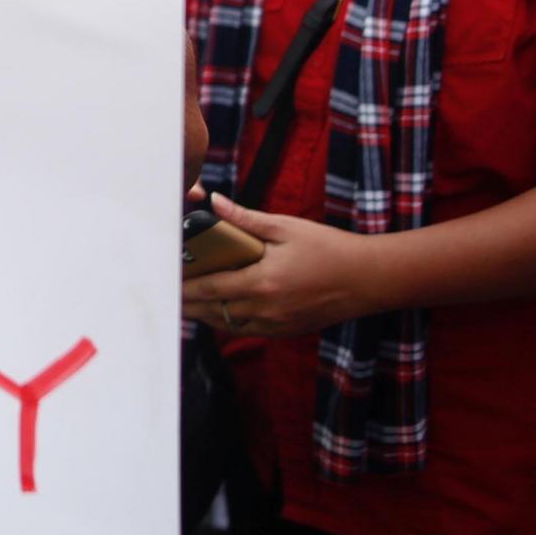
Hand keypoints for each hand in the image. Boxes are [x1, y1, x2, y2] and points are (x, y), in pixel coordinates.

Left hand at [181, 193, 382, 337]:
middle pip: (212, 311)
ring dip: (206, 314)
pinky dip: (230, 321)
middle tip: (169, 292)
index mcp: (261, 282)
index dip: (184, 285)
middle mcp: (265, 309)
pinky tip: (222, 310)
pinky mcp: (287, 331)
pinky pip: (247, 330)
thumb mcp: (286, 228)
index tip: (166, 278)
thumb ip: (245, 219)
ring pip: (228, 324)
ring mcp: (276, 324)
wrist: (369, 279)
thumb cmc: (329, 249)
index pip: (209, 287)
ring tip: (188, 301)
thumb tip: (215, 203)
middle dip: (188, 302)